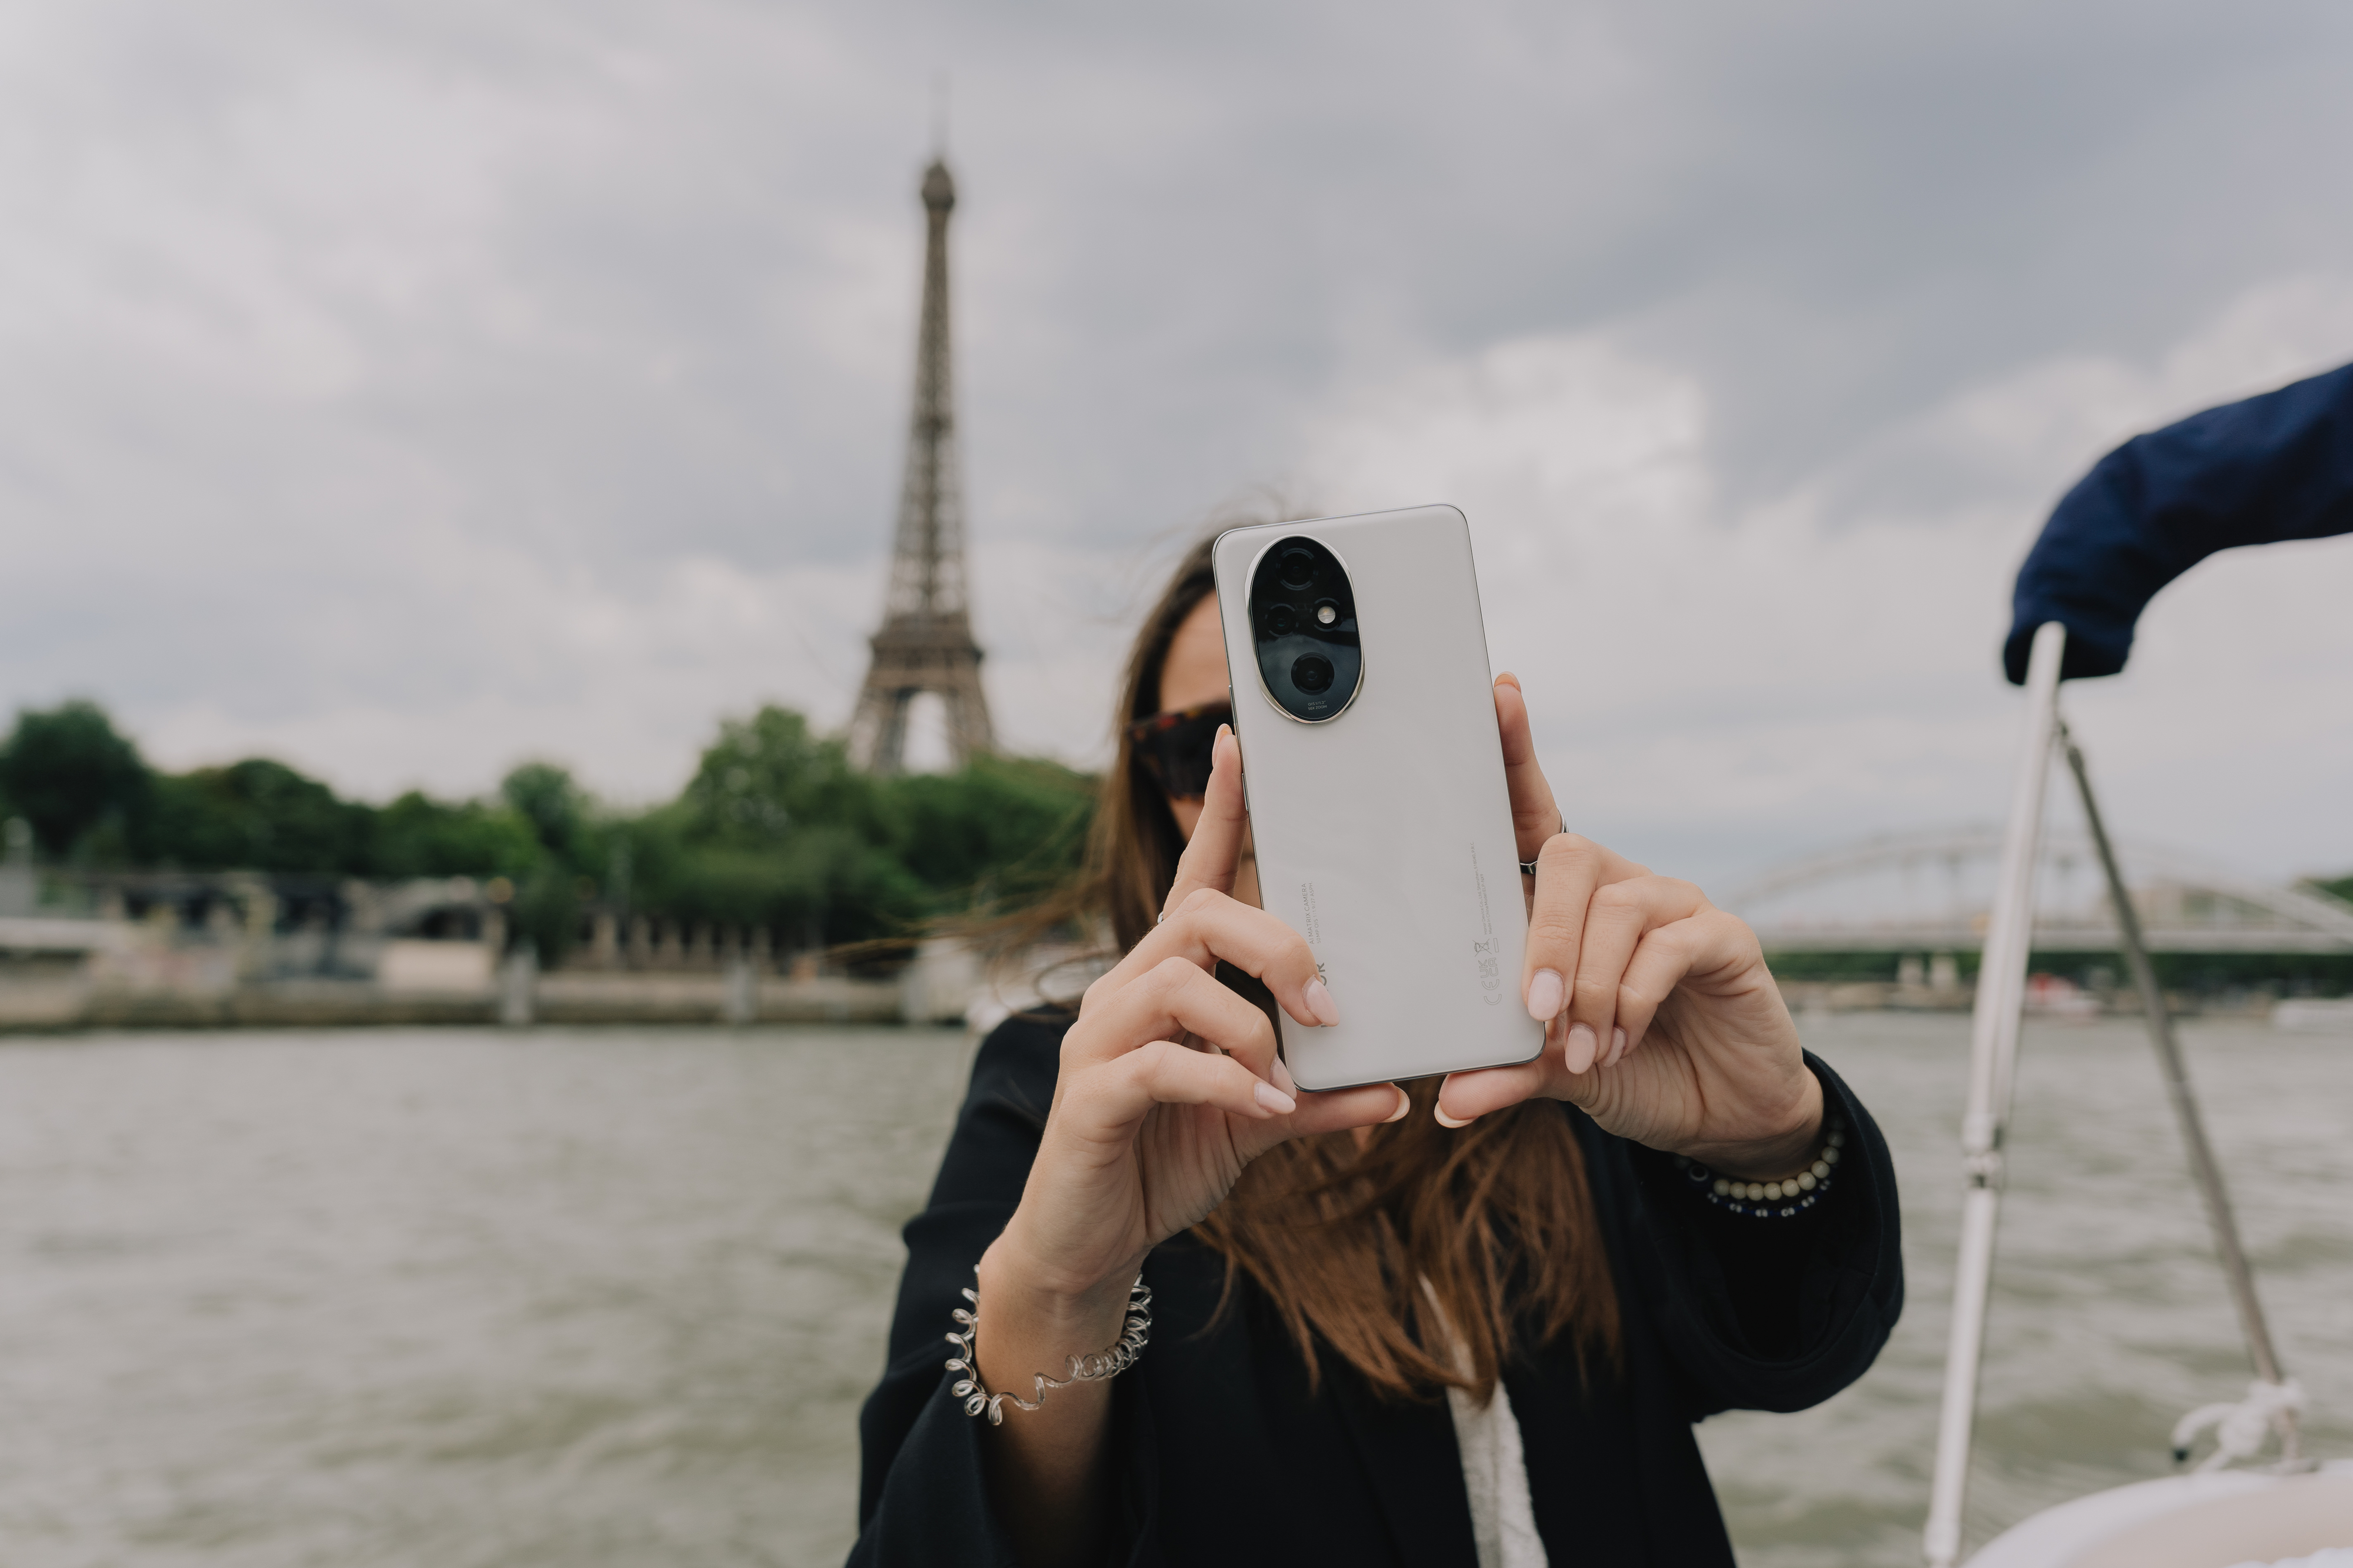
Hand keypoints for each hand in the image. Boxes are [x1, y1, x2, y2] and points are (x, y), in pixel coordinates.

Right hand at [986, 725, 1408, 1309]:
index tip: (1244, 747)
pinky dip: (1227, 1080)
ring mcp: (1100, 1038)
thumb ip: (1317, 1098)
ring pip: (1179, 980)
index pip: (1193, 879)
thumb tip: (1397, 1089)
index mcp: (1165, 978)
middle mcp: (1125, 990)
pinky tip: (1265, 1106)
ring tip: (1289, 1075)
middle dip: (1277, 947)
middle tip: (1329, 1005)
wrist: (1089, 1243)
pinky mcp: (1092, 1093)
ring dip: (1254, 1024)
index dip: (1218, 813)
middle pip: (1199, 915)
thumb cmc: (1164, 1162)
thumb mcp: (1256, 1121)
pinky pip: (1163, 1061)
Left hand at [1435, 676, 1822, 1178]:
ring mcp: (1673, 904)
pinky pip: (1669, 943)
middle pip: (1567, 857)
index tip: (1496, 694)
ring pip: (1615, 905)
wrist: (1715, 1112)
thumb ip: (1505, 1073)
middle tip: (1532, 1007)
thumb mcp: (1553, 1074)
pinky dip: (1635, 994)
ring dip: (1588, 981)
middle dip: (1543, 933)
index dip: (1514, 753)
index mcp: (1562, 901)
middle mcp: (1617, 885)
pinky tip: (1623, 1037)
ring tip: (1581, 1047)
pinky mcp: (1722, 937)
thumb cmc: (1622, 1068)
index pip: (1531, 813)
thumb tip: (1447, 1101)